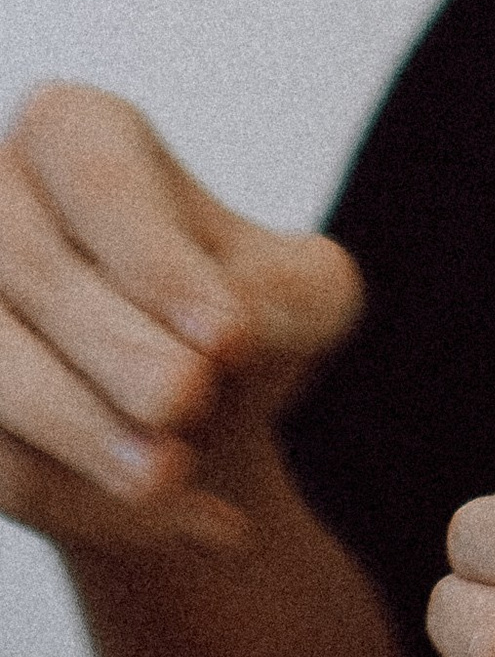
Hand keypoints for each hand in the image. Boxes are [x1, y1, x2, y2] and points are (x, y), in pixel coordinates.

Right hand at [0, 85, 362, 557]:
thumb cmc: (243, 316)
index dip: (156, 261)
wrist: (187, 418)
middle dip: (110, 346)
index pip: (101, 182)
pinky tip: (193, 525)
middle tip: (186, 402)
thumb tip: (228, 335)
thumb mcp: (303, 289)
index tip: (226, 334)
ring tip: (168, 480)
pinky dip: (78, 501)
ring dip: (77, 433)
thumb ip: (287, 292)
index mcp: (75, 131)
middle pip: (29, 271)